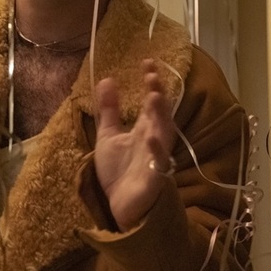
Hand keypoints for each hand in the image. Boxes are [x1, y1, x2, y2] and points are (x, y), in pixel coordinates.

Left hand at [93, 59, 177, 230]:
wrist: (119, 207)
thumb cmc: (119, 173)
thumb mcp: (108, 137)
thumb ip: (109, 111)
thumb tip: (107, 80)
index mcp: (144, 129)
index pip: (151, 102)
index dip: (151, 83)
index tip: (148, 63)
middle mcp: (154, 140)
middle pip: (160, 114)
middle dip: (158, 95)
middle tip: (153, 76)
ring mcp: (156, 158)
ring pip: (164, 134)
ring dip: (161, 116)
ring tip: (155, 97)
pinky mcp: (155, 178)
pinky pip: (159, 163)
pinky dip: (157, 150)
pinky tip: (151, 136)